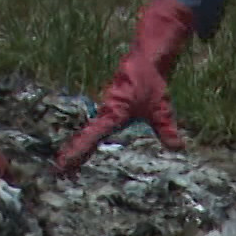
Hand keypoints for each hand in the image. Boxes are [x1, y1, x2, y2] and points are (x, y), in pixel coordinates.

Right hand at [55, 0, 193, 174]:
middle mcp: (104, 114)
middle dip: (72, 156)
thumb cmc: (150, 83)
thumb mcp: (161, 108)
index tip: (63, 163)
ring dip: (77, 151)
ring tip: (66, 169)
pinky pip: (94, 131)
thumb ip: (166, 128)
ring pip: (87, 135)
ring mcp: (105, 113)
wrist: (145, 61)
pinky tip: (86, 154)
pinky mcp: (110, 112)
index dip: (77, 151)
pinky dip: (87, 143)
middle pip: (84, 139)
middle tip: (59, 175)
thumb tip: (176, 148)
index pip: (91, 137)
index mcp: (112, 113)